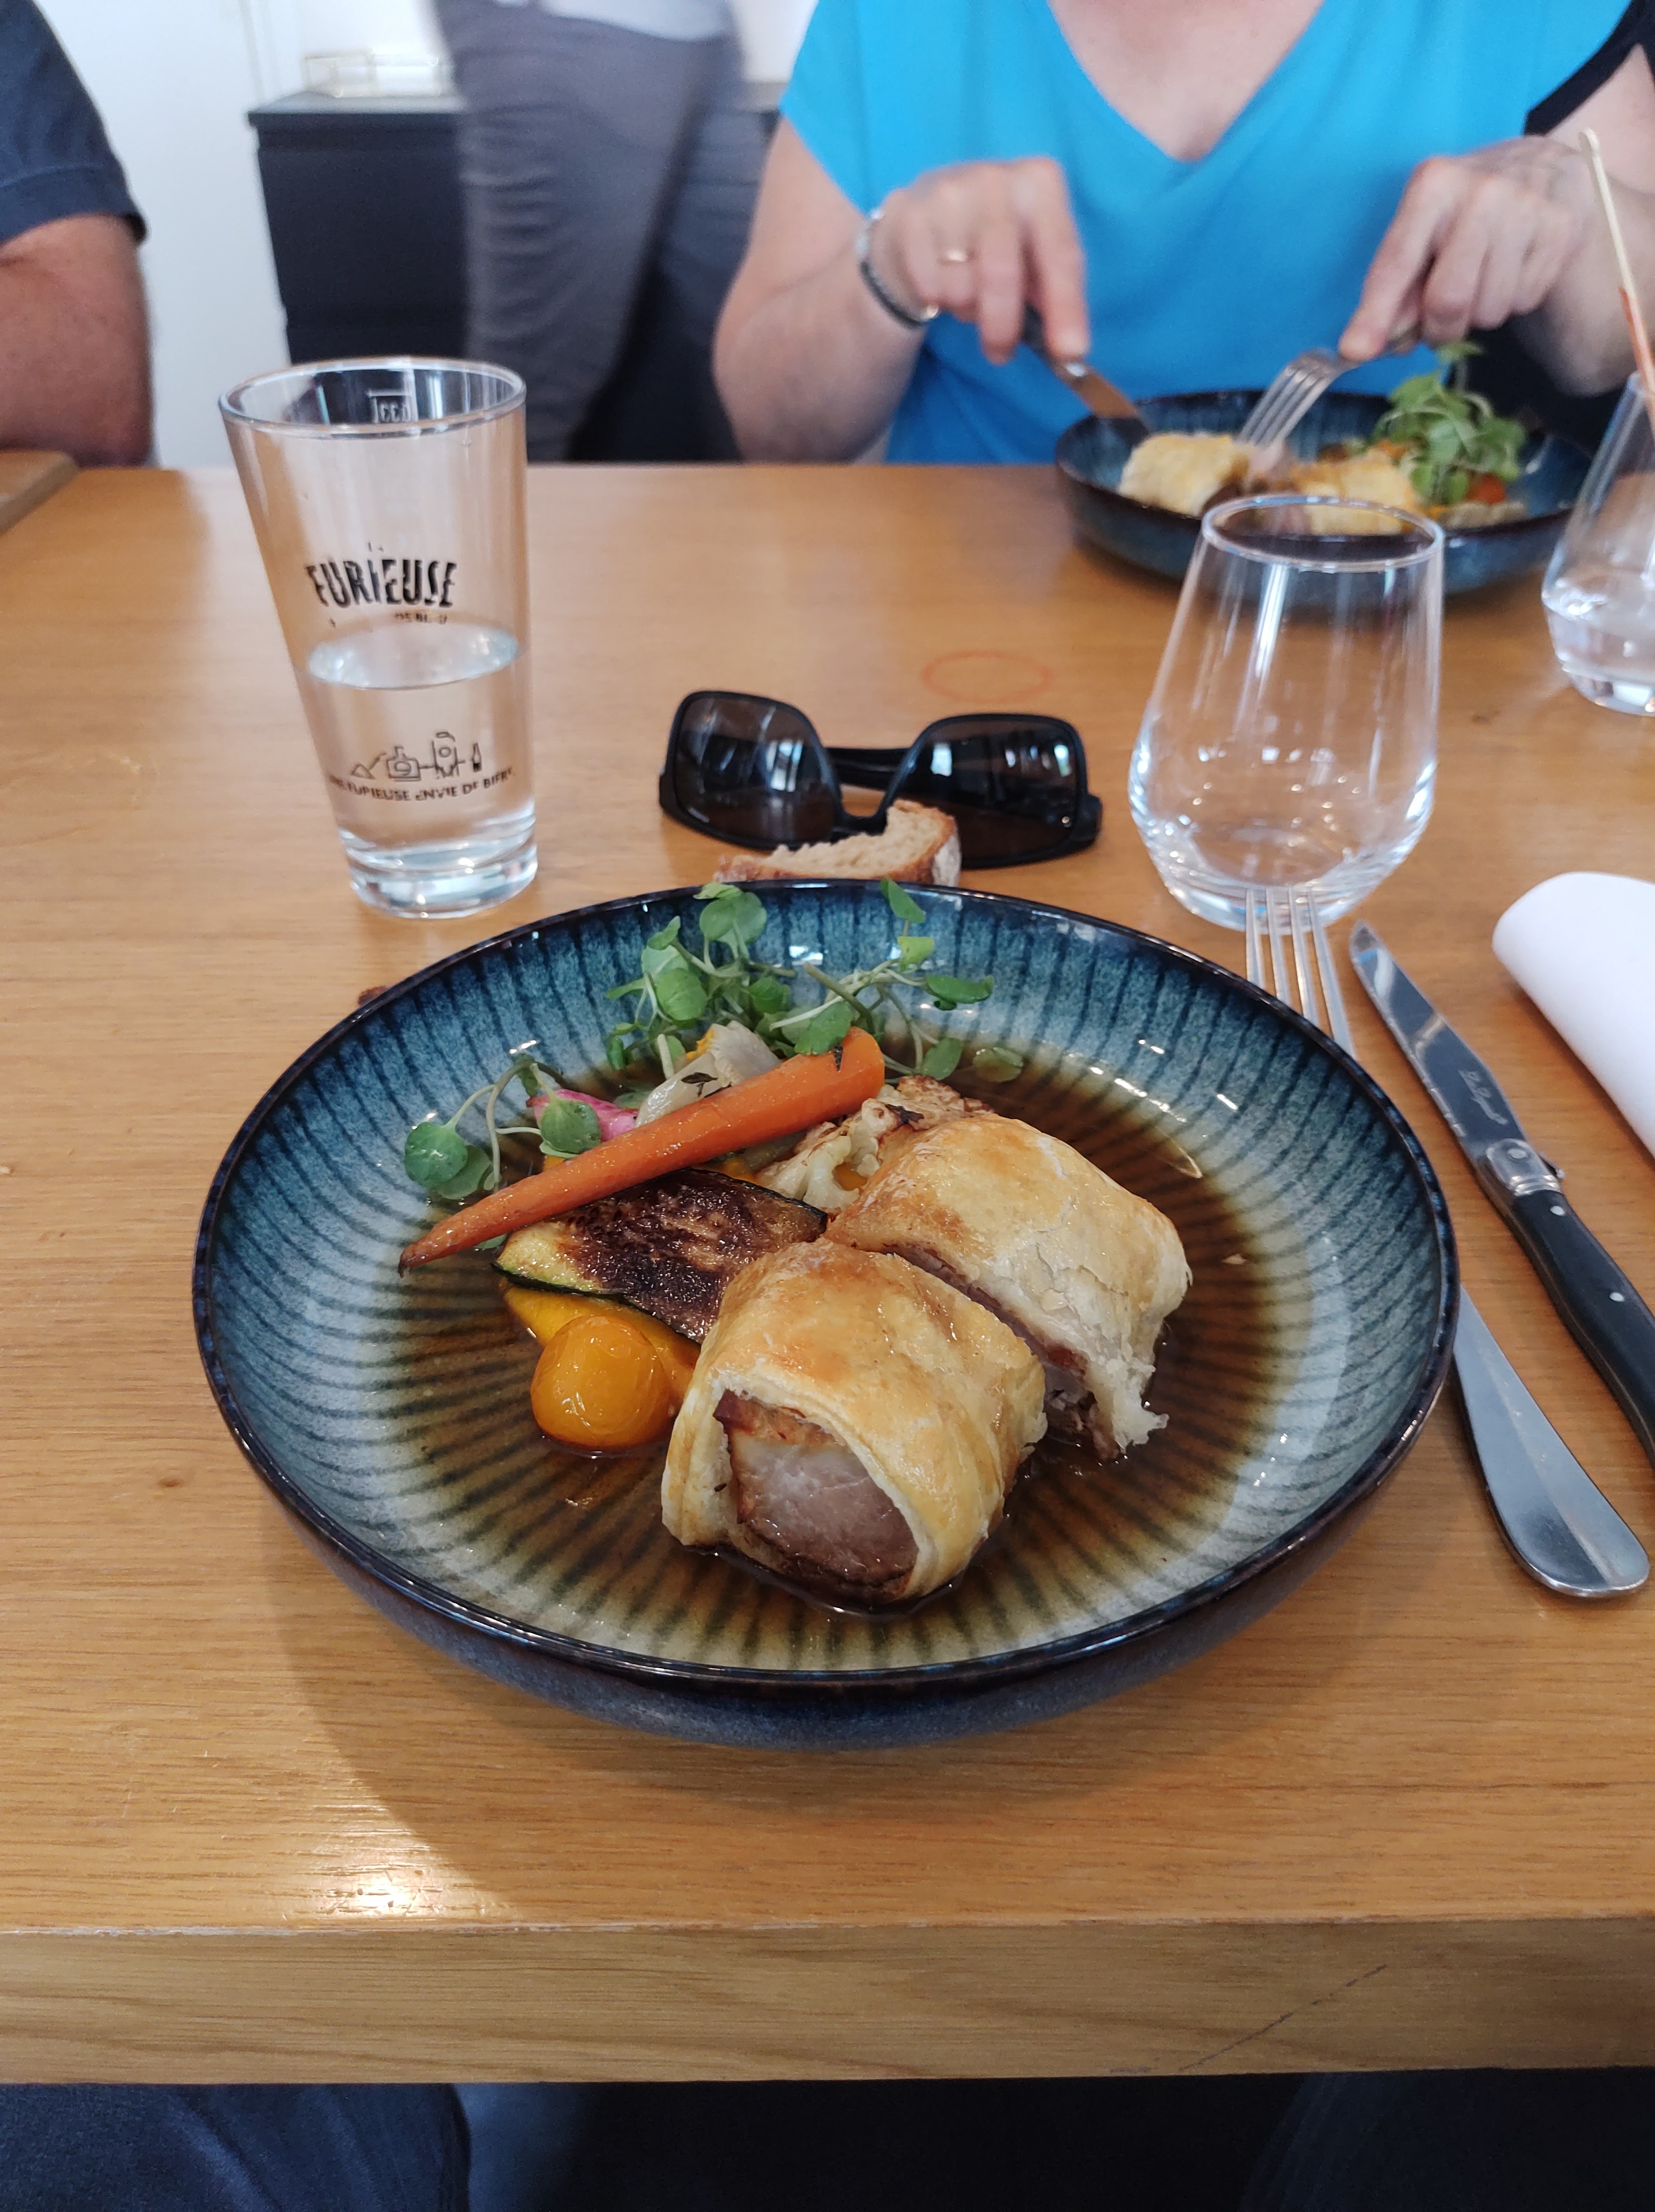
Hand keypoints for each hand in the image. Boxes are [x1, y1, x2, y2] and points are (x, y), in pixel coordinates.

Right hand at [865, 158, 1088, 364]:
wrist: (923, 215)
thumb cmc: (991, 241)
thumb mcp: (1032, 255)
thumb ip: (1053, 294)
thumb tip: (1070, 349)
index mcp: (1040, 182)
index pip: (1060, 253)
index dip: (1066, 307)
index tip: (1071, 354)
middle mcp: (996, 178)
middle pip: (1002, 272)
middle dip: (1002, 327)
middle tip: (1001, 354)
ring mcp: (949, 192)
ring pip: (960, 285)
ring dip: (965, 308)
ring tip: (965, 293)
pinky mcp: (910, 215)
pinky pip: (928, 285)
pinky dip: (935, 299)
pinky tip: (938, 283)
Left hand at [1341, 139, 1593, 360]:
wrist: (1539, 168)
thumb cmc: (1463, 213)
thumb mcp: (1418, 236)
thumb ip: (1390, 292)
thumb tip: (1361, 349)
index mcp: (1433, 185)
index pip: (1397, 264)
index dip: (1374, 315)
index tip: (1354, 351)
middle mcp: (1482, 189)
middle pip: (1448, 301)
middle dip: (1439, 327)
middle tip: (1441, 318)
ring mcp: (1528, 207)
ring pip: (1489, 310)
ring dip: (1479, 314)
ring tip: (1482, 279)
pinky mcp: (1561, 229)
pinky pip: (1524, 301)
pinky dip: (1513, 299)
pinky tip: (1513, 267)